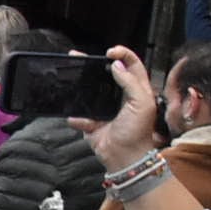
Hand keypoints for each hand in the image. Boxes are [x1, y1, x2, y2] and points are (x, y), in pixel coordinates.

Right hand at [74, 45, 160, 169]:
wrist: (124, 156)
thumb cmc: (138, 130)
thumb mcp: (142, 103)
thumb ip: (130, 82)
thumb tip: (116, 65)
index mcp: (137, 89)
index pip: (131, 64)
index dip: (123, 54)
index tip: (109, 53)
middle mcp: (120, 95)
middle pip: (107, 73)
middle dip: (95, 63)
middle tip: (81, 56)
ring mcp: (104, 107)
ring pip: (90, 90)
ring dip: (79, 84)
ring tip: (68, 73)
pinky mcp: (91, 120)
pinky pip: (79, 113)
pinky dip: (76, 115)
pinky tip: (77, 117)